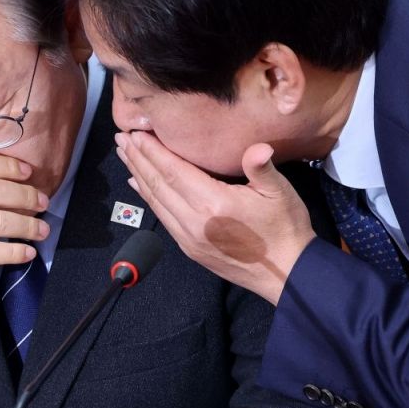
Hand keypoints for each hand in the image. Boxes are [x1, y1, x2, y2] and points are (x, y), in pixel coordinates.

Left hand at [116, 133, 315, 305]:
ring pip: (155, 201)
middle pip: (157, 184)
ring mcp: (189, 237)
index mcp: (213, 204)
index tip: (135, 133)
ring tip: (125, 155)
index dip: (152, 151)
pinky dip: (147, 198)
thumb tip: (258, 147)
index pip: (173, 171)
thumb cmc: (285, 228)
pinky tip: (139, 185)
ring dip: (138, 176)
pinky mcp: (190, 248)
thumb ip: (262, 167)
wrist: (287, 274)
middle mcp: (194, 221)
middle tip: (121, 138)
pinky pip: (162, 218)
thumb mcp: (280, 192)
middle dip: (137, 159)